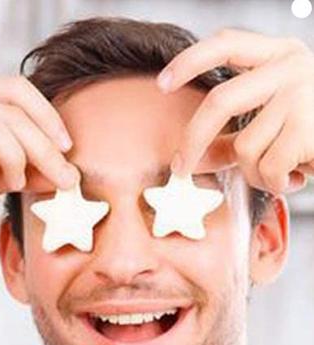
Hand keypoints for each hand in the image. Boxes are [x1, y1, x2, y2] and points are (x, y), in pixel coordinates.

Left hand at [160, 29, 313, 194]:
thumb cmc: (313, 131)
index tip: (162, 83)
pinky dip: (276, 183)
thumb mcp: (273, 124)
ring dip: (255, 173)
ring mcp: (301, 93)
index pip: (227, 43)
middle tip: (180, 169)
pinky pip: (267, 167)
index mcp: (278, 55)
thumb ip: (232, 138)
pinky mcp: (309, 125)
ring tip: (280, 171)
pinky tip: (296, 176)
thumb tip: (189, 162)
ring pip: (245, 147)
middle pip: (221, 102)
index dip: (190, 61)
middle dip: (192, 141)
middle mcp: (290, 67)